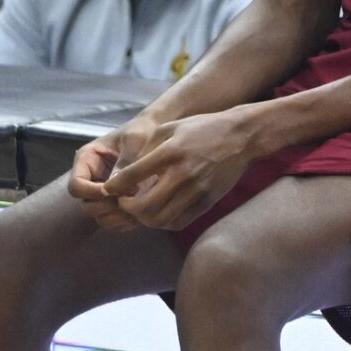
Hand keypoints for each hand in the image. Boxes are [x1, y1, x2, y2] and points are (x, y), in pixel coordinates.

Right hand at [70, 118, 159, 229]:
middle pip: (86, 205)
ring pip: (100, 217)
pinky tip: (143, 210)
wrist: (155, 135)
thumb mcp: (134, 140)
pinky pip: (115, 222)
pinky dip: (126, 221)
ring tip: (139, 204)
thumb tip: (114, 185)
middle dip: (107, 205)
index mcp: (87, 160)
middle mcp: (90, 179)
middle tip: (132, 197)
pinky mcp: (116, 203)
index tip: (115, 190)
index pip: (76, 185)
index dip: (92, 192)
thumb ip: (124, 161)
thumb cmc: (142, 131)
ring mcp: (102, 194)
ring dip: (118, 216)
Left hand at [102, 108, 261, 229]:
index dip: (114, 187)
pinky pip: (178, 222)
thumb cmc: (201, 129)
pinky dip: (163, 223)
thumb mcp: (170, 128)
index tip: (108, 189)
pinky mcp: (207, 202)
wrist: (241, 137)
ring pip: (161, 220)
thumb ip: (146, 149)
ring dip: (144, 219)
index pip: (132, 176)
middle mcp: (183, 174)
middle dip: (128, 208)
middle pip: (145, 206)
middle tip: (124, 202)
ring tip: (140, 210)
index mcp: (170, 152)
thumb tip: (126, 174)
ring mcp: (196, 191)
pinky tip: (159, 213)